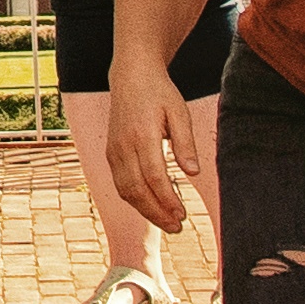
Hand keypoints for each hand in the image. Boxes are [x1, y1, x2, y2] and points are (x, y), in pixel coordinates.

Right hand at [103, 70, 195, 232]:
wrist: (131, 76)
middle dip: (156, 213)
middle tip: (177, 227)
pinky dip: (134, 199)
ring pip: (125, 190)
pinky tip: (151, 205)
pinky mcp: (111, 152)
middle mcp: (123, 144)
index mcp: (142, 134)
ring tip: (167, 222)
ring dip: (145, 210)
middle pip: (136, 189)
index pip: (154, 176)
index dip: (167, 199)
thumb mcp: (179, 112)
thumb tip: (193, 173)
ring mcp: (114, 149)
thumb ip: (185, 143)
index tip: (183, 214)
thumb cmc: (159, 93)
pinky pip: (120, 182)